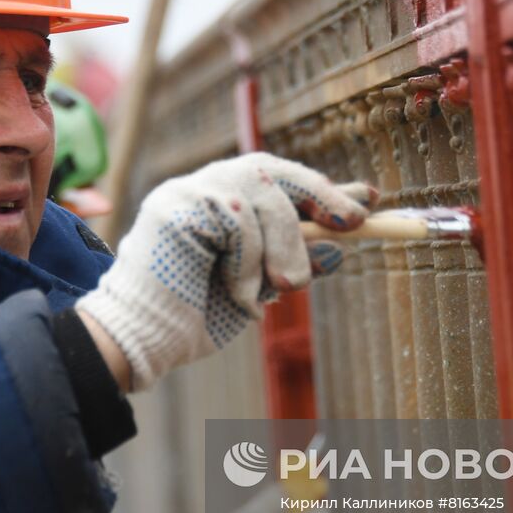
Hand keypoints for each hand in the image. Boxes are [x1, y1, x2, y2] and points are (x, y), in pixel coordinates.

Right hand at [75, 153, 374, 389]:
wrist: (143, 341)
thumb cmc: (194, 318)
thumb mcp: (258, 287)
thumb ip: (290, 262)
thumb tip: (338, 245)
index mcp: (219, 204)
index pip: (276, 180)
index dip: (322, 187)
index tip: (368, 198)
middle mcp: (200, 188)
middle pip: (269, 171)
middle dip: (318, 195)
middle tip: (352, 224)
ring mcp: (184, 192)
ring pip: (258, 193)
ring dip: (284, 243)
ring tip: (285, 287)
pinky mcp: (174, 205)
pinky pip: (236, 219)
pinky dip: (249, 260)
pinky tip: (238, 291)